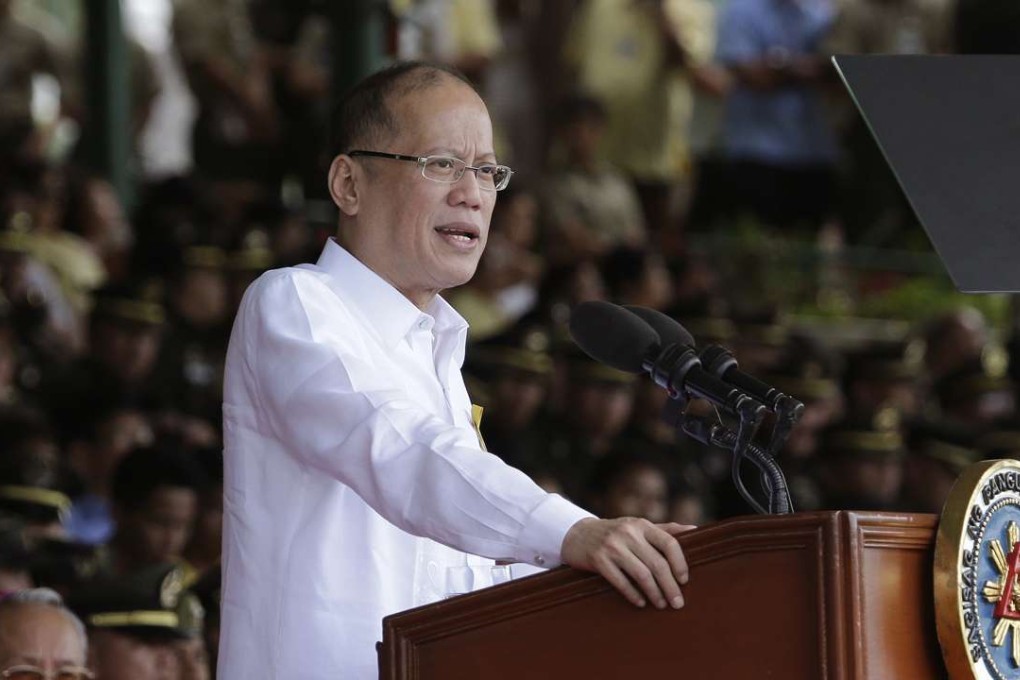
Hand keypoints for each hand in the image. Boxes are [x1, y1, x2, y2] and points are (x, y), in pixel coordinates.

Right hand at [560, 517, 694, 609]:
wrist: (577, 534)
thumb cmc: (616, 534)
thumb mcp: (638, 527)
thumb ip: (665, 529)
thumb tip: (695, 530)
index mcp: (642, 524)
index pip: (669, 542)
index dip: (680, 563)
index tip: (685, 581)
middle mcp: (628, 532)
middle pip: (657, 563)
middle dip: (670, 586)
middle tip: (678, 603)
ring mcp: (612, 546)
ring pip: (641, 574)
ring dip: (654, 593)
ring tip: (661, 605)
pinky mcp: (598, 559)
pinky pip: (620, 581)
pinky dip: (633, 595)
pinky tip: (641, 603)